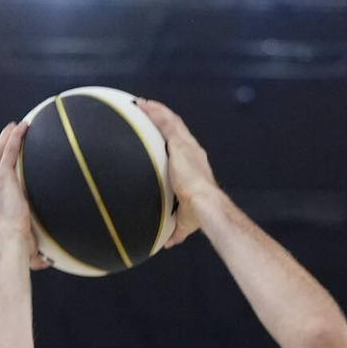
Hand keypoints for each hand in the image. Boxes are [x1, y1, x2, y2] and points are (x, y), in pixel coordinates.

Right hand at [0, 121, 48, 270]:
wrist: (9, 243)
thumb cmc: (16, 251)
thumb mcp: (26, 251)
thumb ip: (35, 253)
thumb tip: (47, 262)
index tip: (4, 167)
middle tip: (7, 137)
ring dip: (5, 138)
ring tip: (14, 127)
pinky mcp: (3, 176)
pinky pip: (9, 151)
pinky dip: (14, 138)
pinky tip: (22, 126)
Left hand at [136, 98, 220, 246]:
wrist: (205, 205)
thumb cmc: (198, 214)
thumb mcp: (183, 221)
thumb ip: (176, 230)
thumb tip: (168, 243)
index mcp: (196, 167)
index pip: (184, 148)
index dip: (174, 139)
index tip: (163, 135)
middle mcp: (194, 152)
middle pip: (177, 130)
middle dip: (164, 120)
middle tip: (149, 113)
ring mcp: (187, 146)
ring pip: (171, 122)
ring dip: (157, 111)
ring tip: (142, 104)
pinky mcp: (181, 143)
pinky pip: (165, 121)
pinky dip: (154, 111)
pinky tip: (142, 105)